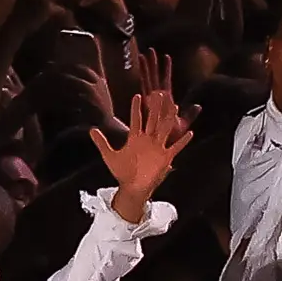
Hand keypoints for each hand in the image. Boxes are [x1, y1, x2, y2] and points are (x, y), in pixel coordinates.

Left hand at [92, 50, 192, 211]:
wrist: (132, 187)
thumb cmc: (122, 172)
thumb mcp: (109, 156)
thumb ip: (102, 142)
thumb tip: (91, 129)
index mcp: (135, 138)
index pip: (136, 119)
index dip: (136, 108)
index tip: (137, 95)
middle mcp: (148, 140)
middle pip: (153, 120)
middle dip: (156, 107)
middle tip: (160, 93)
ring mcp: (157, 147)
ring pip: (165, 129)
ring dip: (169, 118)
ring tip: (174, 105)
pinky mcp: (165, 157)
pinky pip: (176, 147)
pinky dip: (182, 141)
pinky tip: (190, 133)